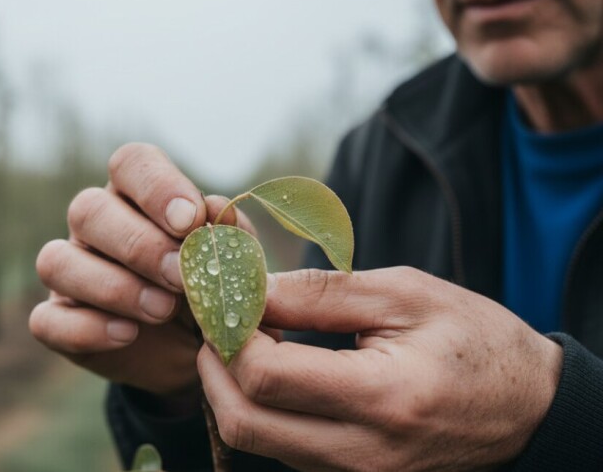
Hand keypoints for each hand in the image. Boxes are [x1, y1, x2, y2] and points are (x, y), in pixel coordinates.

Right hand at [31, 143, 253, 398]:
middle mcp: (95, 226)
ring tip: (162, 309)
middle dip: (139, 245)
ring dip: (112, 286)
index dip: (157, 186)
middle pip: (88, 209)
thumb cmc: (213, 291)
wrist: (199, 352)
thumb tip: (218, 208)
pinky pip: (47, 320)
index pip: (131, 164)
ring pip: (56, 261)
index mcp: (137, 196)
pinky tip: (127, 335)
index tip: (190, 221)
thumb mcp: (233, 265)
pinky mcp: (57, 321)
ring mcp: (69, 273)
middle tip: (181, 275)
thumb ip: (231, 237)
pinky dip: (87, 329)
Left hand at [198, 266, 562, 470]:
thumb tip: (249, 288)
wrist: (525, 406)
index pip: (265, 376)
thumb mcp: (404, 295)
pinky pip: (279, 447)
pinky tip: (274, 366)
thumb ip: (320, 292)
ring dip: (231, 387)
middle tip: (223, 320)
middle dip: (215, 366)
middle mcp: (361, 452)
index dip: (231, 332)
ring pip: (253, 438)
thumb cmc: (473, 339)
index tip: (230, 297)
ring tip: (251, 337)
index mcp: (381, 398)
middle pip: (242, 421)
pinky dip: (258, 406)